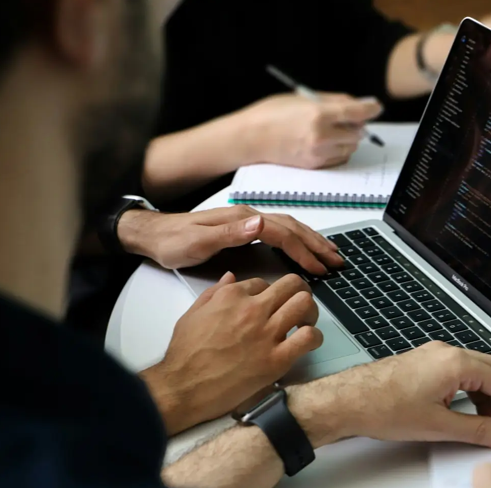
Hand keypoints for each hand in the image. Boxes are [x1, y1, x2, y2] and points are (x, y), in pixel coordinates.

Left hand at [118, 206, 343, 274]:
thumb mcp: (198, 242)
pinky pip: (279, 232)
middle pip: (292, 227)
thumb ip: (229, 234)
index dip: (302, 250)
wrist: (154, 234)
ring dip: (311, 240)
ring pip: (288, 228)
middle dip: (316, 244)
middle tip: (337, 261)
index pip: (281, 233)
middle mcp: (248, 217)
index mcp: (241, 220)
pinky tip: (303, 249)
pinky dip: (297, 240)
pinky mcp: (244, 229)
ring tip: (329, 254)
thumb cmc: (173, 242)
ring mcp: (247, 222)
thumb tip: (260, 224)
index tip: (318, 267)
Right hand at [141, 273, 321, 434]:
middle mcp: (252, 309)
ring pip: (304, 304)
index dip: (269, 295)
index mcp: (231, 296)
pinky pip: (309, 337)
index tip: (269, 307)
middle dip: (299, 292)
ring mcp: (266, 333)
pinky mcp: (276, 359)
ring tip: (304, 323)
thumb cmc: (185, 354)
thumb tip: (230, 277)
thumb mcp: (192, 314)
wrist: (183, 387)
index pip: (263, 283)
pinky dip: (314, 337)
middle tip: (298, 307)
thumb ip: (213, 293)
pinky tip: (307, 343)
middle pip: (292, 285)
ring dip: (310, 312)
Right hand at [238, 93, 382, 168]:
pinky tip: (324, 142)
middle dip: (356, 125)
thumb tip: (357, 103)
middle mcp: (321, 136)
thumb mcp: (302, 98)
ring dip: (347, 139)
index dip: (371, 109)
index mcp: (318, 114)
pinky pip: (338, 159)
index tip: (375, 107)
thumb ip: (332, 101)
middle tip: (346, 118)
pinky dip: (338, 150)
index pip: (357, 113)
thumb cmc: (272, 114)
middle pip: (358, 133)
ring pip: (350, 148)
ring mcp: (318, 154)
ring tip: (331, 130)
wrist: (250, 138)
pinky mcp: (314, 165)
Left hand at [288, 342, 490, 448]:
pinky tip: (466, 414)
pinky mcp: (422, 364)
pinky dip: (470, 394)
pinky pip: (457, 375)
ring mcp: (433, 357)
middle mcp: (446, 353)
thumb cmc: (382, 408)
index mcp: (456, 363)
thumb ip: (479, 431)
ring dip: (489, 399)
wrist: (346, 401)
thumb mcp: (438, 426)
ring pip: (476, 374)